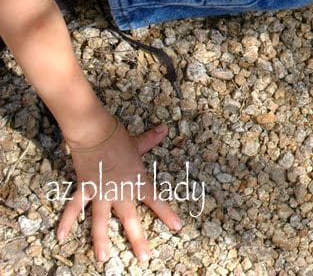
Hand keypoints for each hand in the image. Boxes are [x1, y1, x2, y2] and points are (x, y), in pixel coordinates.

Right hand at [56, 118, 181, 263]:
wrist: (94, 132)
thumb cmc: (117, 137)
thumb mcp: (137, 142)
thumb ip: (151, 139)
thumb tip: (164, 128)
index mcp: (137, 180)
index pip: (156, 200)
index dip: (167, 214)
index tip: (177, 227)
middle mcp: (121, 191)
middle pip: (130, 218)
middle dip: (138, 238)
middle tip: (144, 257)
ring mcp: (101, 193)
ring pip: (101, 221)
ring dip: (101, 240)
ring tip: (103, 259)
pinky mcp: (85, 189)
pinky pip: (75, 208)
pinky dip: (67, 221)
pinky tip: (60, 237)